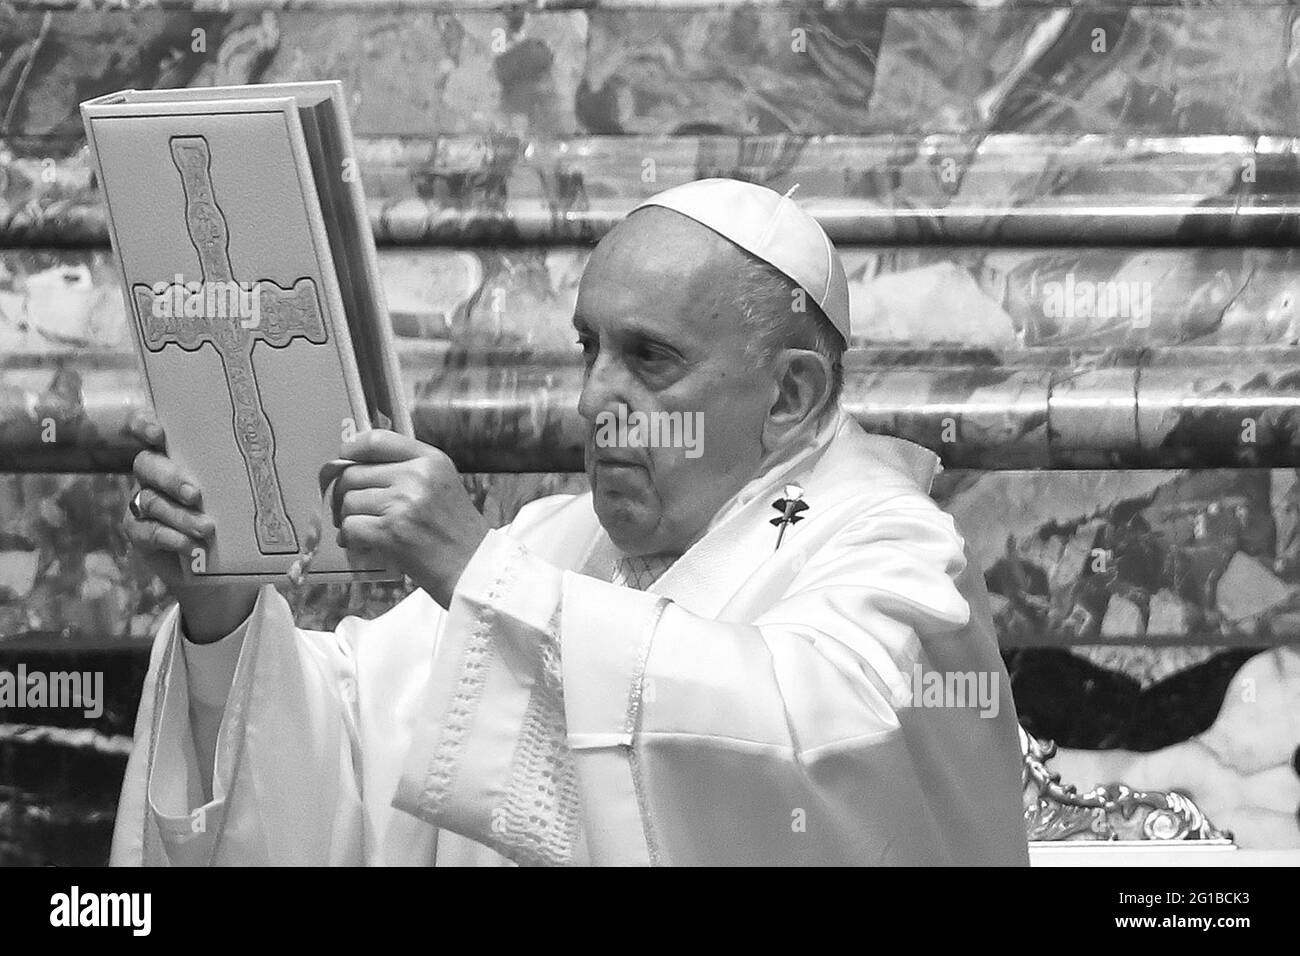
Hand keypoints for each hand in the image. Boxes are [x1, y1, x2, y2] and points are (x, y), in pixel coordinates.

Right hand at [123, 411, 257, 641]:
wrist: (224, 568)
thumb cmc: (240, 518)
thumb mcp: (250, 494)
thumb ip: (258, 473)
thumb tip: (306, 459)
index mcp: (179, 454)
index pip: (149, 430)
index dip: (145, 426)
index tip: (158, 433)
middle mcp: (156, 475)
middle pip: (147, 464)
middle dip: (170, 477)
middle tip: (195, 493)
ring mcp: (145, 503)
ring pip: (150, 501)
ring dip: (178, 515)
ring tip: (206, 528)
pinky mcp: (140, 532)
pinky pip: (145, 531)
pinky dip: (169, 538)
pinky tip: (189, 545)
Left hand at [334, 430, 489, 608]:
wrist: (473, 568)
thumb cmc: (457, 531)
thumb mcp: (442, 483)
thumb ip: (407, 469)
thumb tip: (355, 465)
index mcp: (430, 460)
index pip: (377, 440)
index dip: (352, 449)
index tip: (345, 459)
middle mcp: (416, 476)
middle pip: (353, 473)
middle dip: (345, 493)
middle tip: (352, 508)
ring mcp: (403, 503)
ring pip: (348, 501)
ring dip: (349, 518)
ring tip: (364, 529)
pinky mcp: (390, 532)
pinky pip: (350, 526)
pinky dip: (350, 538)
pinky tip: (363, 543)